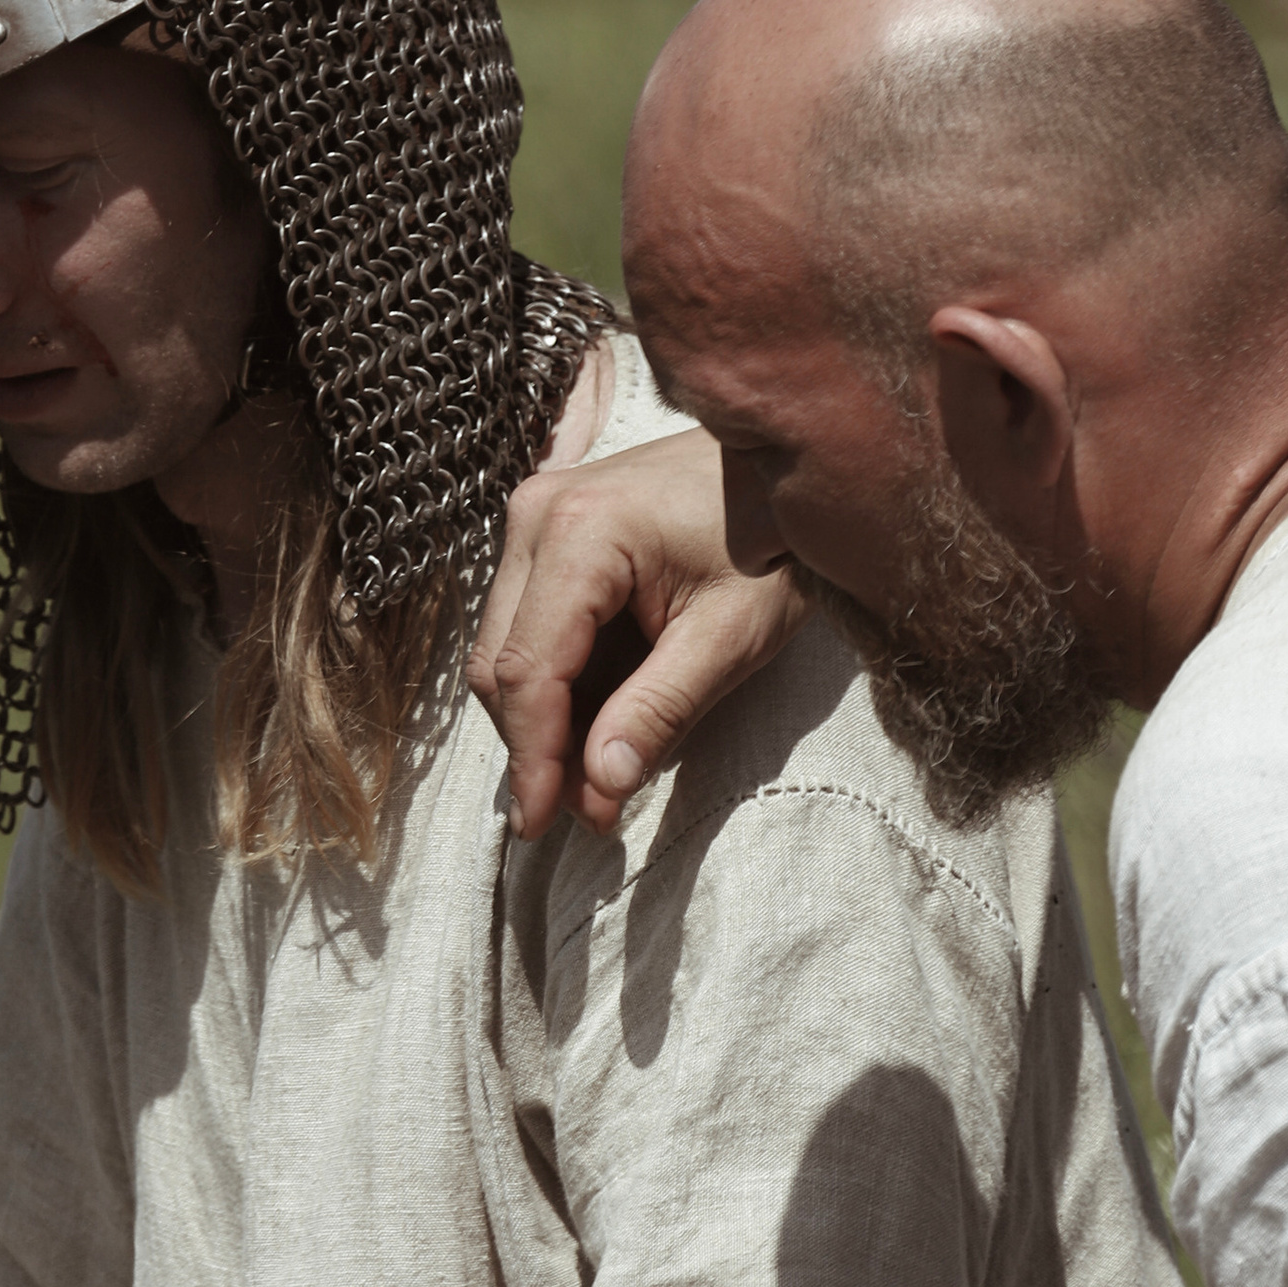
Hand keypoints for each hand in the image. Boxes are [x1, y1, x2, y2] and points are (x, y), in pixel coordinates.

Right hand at [470, 427, 803, 837]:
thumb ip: (661, 711)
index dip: (533, 759)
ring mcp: (536, 515)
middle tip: (586, 811)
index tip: (544, 824)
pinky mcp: (547, 527)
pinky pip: (528, 622)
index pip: (529, 672)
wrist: (787, 461)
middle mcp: (537, 514)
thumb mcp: (732, 637)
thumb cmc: (773, 540)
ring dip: (543, 719)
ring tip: (600, 774)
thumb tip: (599, 787)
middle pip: (501, 664)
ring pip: (505, 648)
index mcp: (581, 533)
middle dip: (536, 747)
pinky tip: (601, 719)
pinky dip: (557, 682)